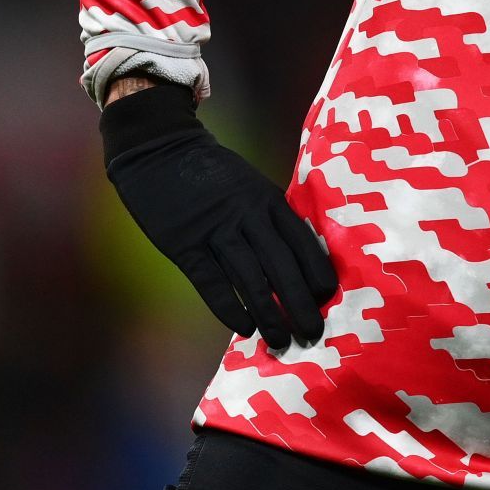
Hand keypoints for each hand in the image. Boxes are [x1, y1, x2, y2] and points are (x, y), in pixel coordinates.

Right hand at [101, 82, 337, 348]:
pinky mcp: (185, 244)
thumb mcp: (249, 184)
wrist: (159, 148)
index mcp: (268, 200)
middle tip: (314, 333)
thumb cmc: (209, 171)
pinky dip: (230, 307)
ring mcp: (216, 231)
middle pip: (282, 265)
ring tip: (282, 341)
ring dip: (269, 314)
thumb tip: (295, 256)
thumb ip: (270, 215)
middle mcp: (248, 216)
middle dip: (300, 303)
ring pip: (251, 279)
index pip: (302, 240)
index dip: (317, 271)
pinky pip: (212, 282)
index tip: (330, 298)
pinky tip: (244, 328)